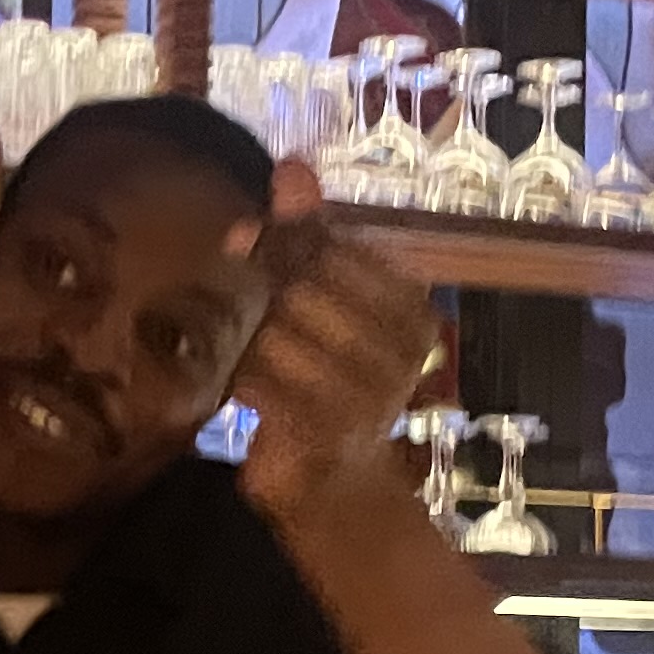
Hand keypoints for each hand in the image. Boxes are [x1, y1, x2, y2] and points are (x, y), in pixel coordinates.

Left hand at [234, 207, 444, 515]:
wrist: (341, 487)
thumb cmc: (333, 383)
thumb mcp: (329, 302)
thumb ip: (313, 233)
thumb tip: (292, 166)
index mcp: (413, 313)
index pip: (337, 250)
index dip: (287, 246)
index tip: (256, 250)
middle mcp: (400, 351)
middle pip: (305, 288)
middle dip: (263, 293)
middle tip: (246, 308)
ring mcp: (366, 395)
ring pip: (279, 332)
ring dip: (248, 338)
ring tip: (249, 350)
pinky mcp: (323, 431)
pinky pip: (260, 377)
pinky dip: (240, 374)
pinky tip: (242, 381)